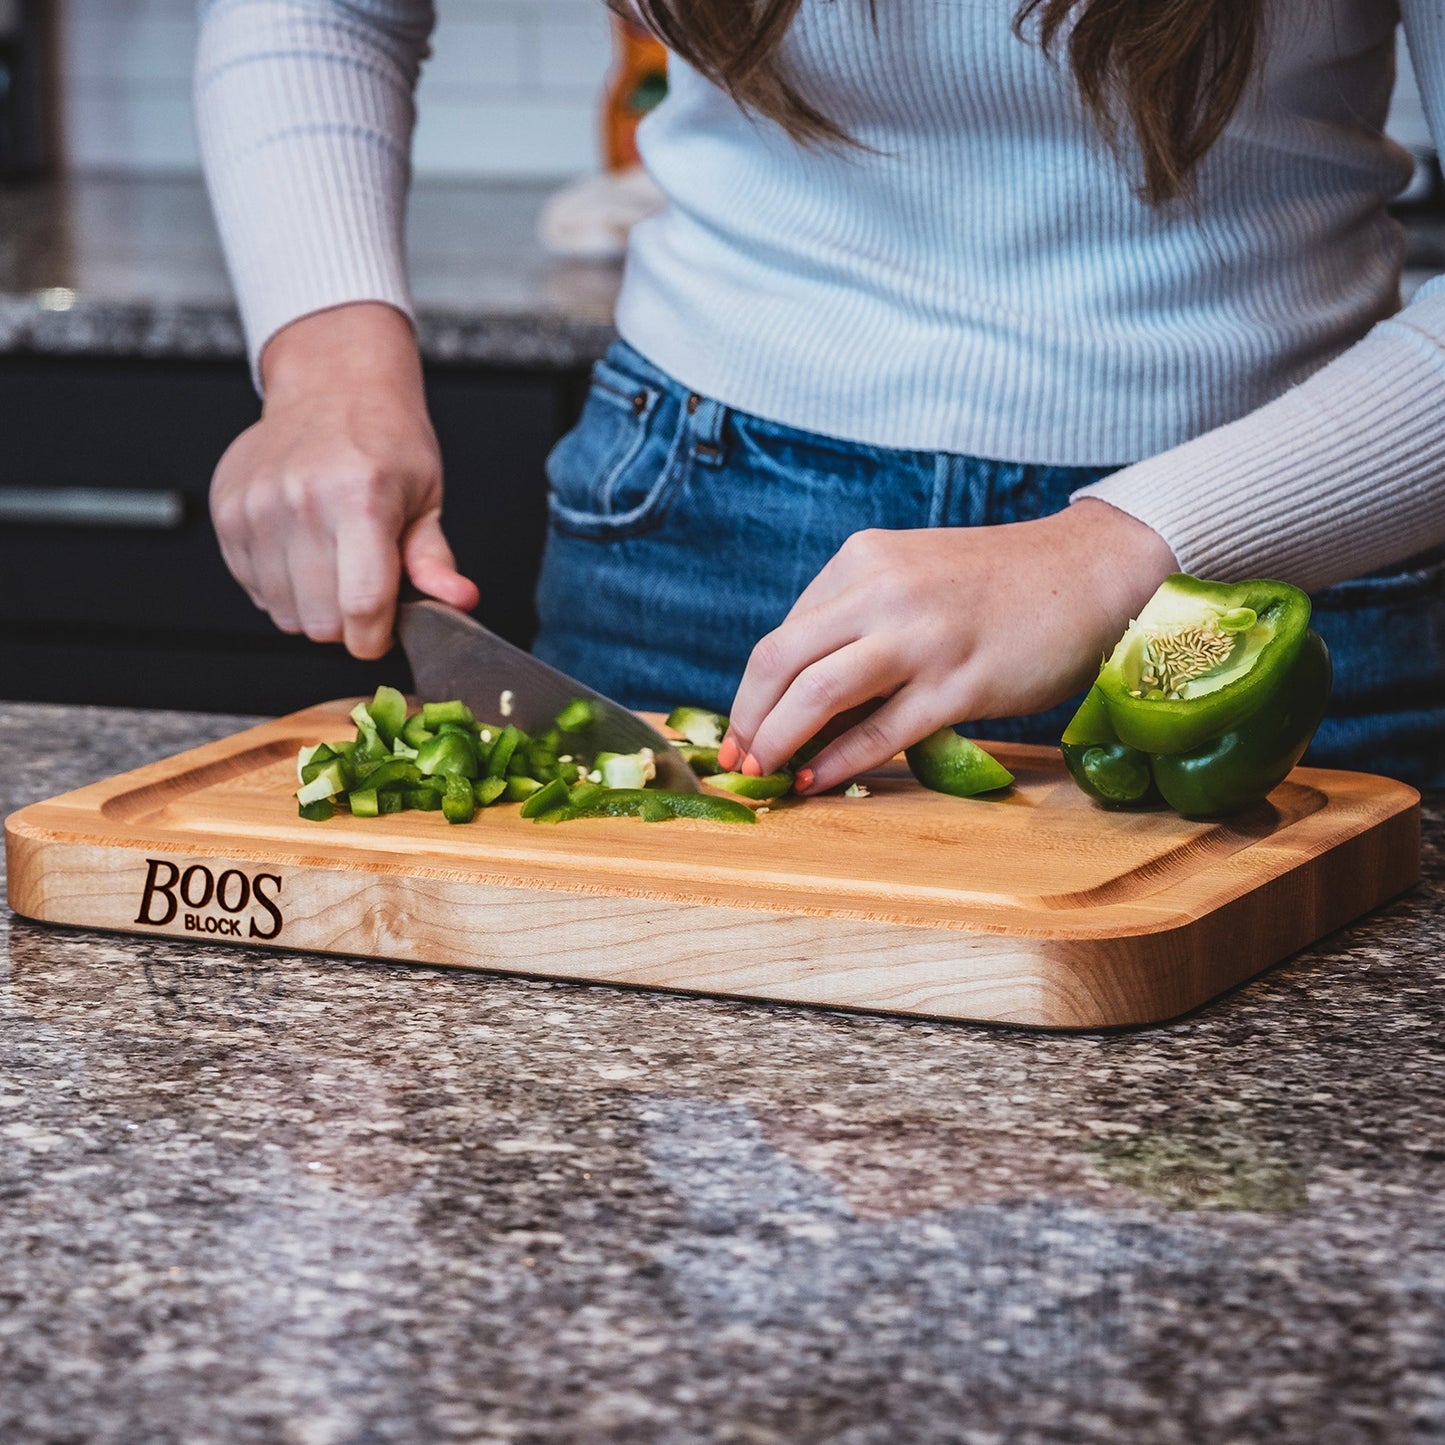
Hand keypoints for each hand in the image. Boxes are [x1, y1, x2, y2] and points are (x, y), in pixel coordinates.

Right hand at [210, 302, 478, 658]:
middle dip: (348, 622)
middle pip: (321, 622)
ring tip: (332, 561)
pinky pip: (253, 590)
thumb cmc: (385, 440)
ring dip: (312, 606)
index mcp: (361, 500)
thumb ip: (434, 560)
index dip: (375, 638)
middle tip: (361, 585)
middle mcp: (303, 502)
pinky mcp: (227, 513)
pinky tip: (301, 550)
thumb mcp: (425, 498)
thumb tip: (459, 601)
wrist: (332, 386)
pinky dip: (280, 587)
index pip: (362, 606)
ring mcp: (258, 507)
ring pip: (285, 614)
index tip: (382, 632)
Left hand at [718, 499, 1177, 792]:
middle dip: (748, 719)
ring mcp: (922, 637)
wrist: (1092, 571)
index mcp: (864, 559)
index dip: (753, 691)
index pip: (784, 634)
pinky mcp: (961, 683)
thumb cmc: (998, 585)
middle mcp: (884, 590)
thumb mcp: (913, 576)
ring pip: (818, 695)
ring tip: (763, 773)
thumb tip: (798, 695)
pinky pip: (881, 731)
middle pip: (779, 660)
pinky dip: (836, 760)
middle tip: (736, 760)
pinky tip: (815, 778)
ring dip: (777, 742)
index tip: (742, 729)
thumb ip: (858, 620)